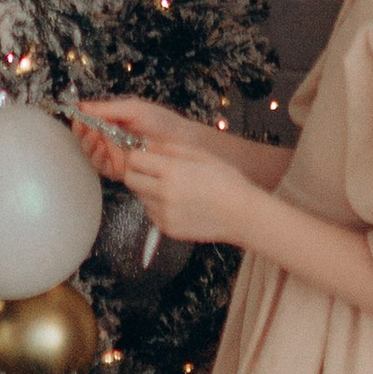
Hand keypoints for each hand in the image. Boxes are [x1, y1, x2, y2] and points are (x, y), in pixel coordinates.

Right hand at [71, 97, 204, 182]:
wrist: (184, 144)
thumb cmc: (163, 123)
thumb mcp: (134, 109)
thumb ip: (108, 109)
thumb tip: (82, 105)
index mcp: (114, 122)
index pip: (90, 122)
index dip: (81, 120)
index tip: (77, 117)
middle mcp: (112, 139)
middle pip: (87, 139)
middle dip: (83, 134)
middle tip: (86, 129)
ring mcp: (116, 156)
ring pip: (92, 155)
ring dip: (89, 146)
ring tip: (95, 139)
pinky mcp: (121, 171)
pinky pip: (102, 168)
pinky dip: (98, 159)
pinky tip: (102, 151)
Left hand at [114, 135, 253, 247]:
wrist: (242, 215)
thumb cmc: (226, 182)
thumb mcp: (200, 155)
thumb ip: (170, 148)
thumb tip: (148, 144)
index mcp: (171, 171)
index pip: (134, 160)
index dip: (139, 155)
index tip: (146, 156)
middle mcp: (163, 194)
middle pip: (130, 179)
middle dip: (138, 172)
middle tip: (152, 171)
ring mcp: (164, 214)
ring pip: (140, 197)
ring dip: (148, 190)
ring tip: (172, 188)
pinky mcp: (167, 229)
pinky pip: (151, 213)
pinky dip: (158, 207)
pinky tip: (178, 203)